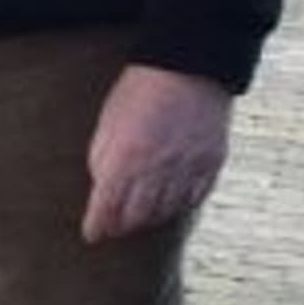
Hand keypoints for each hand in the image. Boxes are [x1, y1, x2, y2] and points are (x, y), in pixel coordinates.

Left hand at [82, 62, 231, 241]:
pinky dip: (179, 206)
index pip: (107, 205)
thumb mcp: (107, 123)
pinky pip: (194, 197)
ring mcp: (188, 168)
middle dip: (122, 226)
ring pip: (167, 210)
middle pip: (137, 215)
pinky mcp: (212, 164)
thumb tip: (102, 188)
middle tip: (114, 231)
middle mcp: (157, 169)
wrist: (188, 69)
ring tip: (139, 220)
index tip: (92, 235)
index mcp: (125, 157)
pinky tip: (170, 205)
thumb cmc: (139, 92)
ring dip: (149, 219)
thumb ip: (103, 159)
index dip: (97, 225)